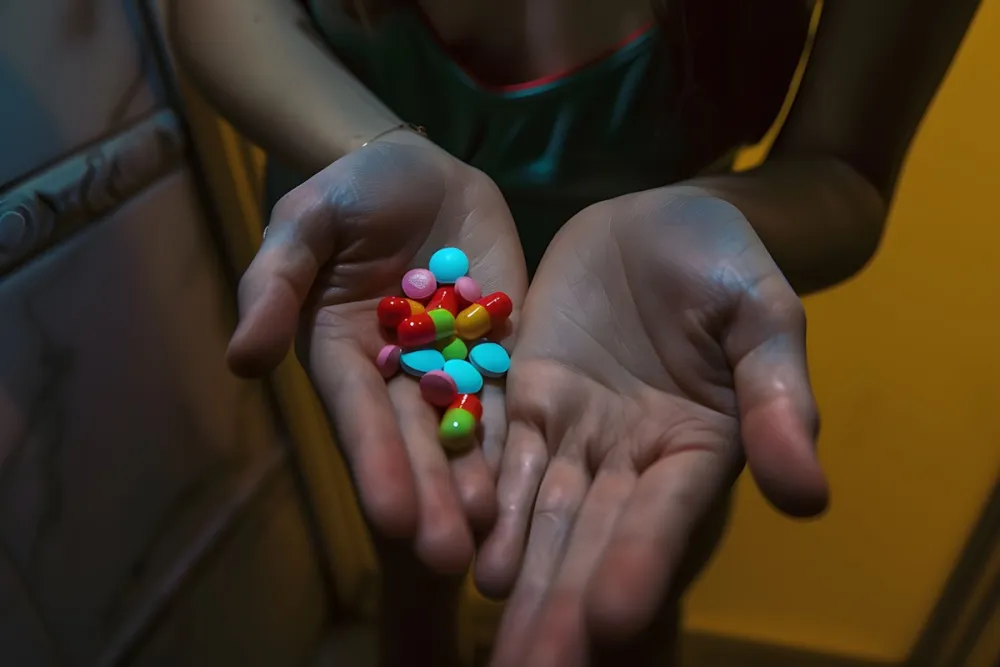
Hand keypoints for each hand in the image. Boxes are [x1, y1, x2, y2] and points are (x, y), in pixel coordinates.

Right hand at [228, 135, 526, 573]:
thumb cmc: (349, 194)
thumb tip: (241, 360)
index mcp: (343, 354)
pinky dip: (519, 432)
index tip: (389, 518)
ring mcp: (452, 363)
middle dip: (431, 496)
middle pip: (415, 439)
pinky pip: (511, 391)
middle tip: (450, 557)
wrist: (416, 170)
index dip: (374, 463)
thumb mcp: (303, 224)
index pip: (359, 415)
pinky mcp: (498, 345)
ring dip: (478, 481)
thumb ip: (274, 285)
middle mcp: (397, 374)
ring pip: (466, 429)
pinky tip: (536, 474)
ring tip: (494, 534)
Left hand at [476, 188, 827, 664]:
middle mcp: (632, 456)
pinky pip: (501, 455)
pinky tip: (467, 557)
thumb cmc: (725, 261)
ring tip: (498, 645)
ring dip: (521, 578)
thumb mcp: (763, 314)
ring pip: (543, 513)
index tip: (611, 619)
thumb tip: (808, 495)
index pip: (666, 514)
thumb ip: (777, 397)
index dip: (641, 563)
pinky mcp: (527, 397)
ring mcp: (576, 430)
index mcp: (697, 446)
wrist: (659, 218)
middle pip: (595, 537)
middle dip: (564, 605)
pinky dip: (487, 505)